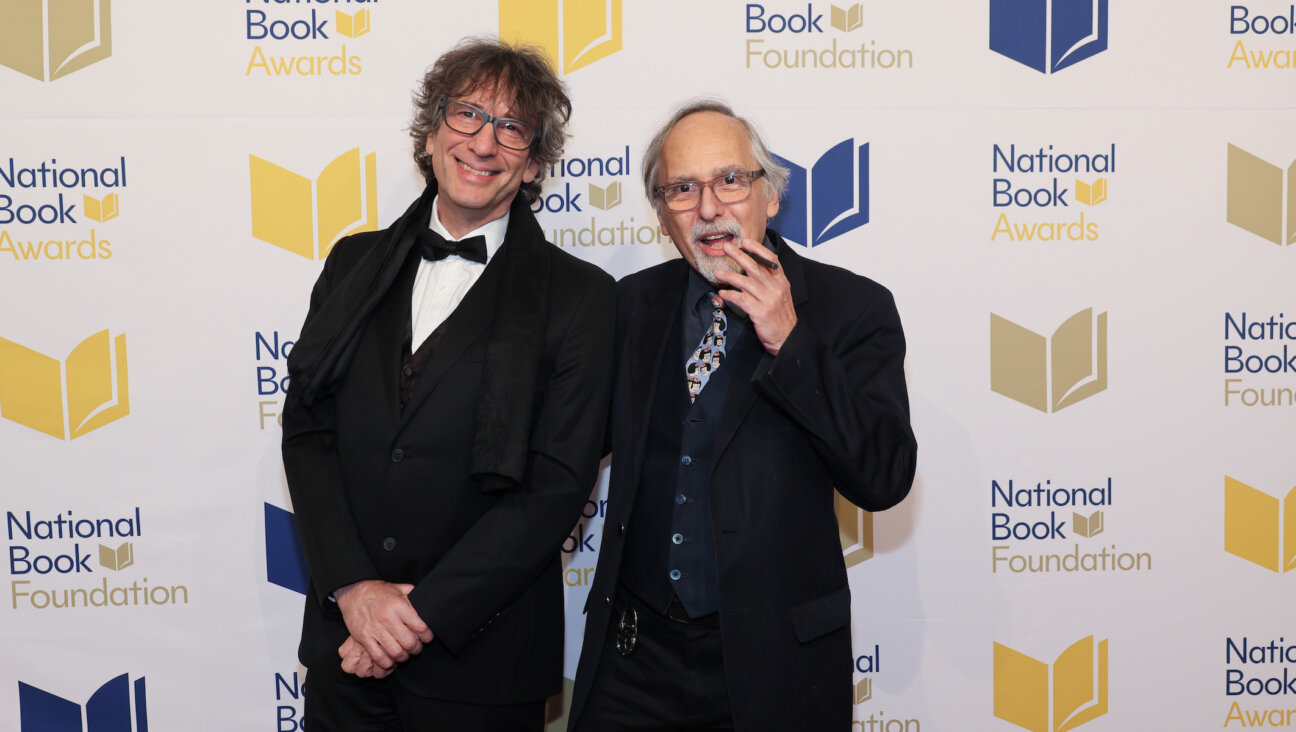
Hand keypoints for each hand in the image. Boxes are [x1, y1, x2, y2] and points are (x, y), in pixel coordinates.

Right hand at [333, 580, 432, 673]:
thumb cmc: (378, 591)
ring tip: (405, 654)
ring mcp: (375, 629)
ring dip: (403, 657)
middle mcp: (388, 618)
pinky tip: (390, 660)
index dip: (427, 636)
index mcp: (399, 605)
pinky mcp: (364, 637)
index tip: (427, 638)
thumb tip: (428, 602)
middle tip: (416, 648)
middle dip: (416, 649)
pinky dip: (387, 663)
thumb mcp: (399, 588)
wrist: (354, 593)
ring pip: (395, 652)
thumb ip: (413, 596)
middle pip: (409, 643)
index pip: (420, 627)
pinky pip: (378, 657)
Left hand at [715, 240, 797, 355]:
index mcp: (781, 282)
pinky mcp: (760, 313)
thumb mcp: (780, 295)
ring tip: (718, 273)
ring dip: (730, 276)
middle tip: (726, 248)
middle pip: (755, 267)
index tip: (745, 241)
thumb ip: (769, 282)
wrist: (788, 338)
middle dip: (739, 255)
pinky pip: (742, 300)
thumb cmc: (780, 317)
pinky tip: (722, 294)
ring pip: (746, 282)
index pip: (771, 260)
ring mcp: (768, 300)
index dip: (758, 249)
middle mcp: (776, 288)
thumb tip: (751, 269)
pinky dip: (730, 295)